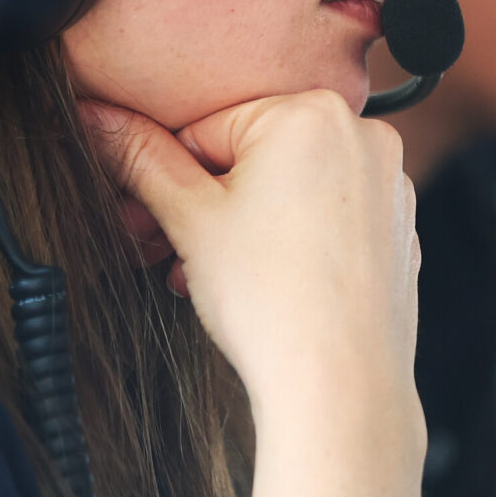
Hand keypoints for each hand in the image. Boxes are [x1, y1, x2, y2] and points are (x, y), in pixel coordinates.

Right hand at [83, 93, 421, 435]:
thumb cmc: (268, 300)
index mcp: (313, 111)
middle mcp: (365, 136)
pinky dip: (292, 243)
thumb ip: (138, 156)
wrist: (340, 385)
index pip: (207, 126)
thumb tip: (95, 115)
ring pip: (290, 190)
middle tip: (165, 252)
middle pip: (252, 157)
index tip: (147, 219)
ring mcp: (390, 186)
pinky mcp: (399, 231)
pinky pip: (329, 220)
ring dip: (241, 226)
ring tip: (208, 277)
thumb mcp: (188, 217)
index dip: (168, 177)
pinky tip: (265, 286)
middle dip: (203, 205)